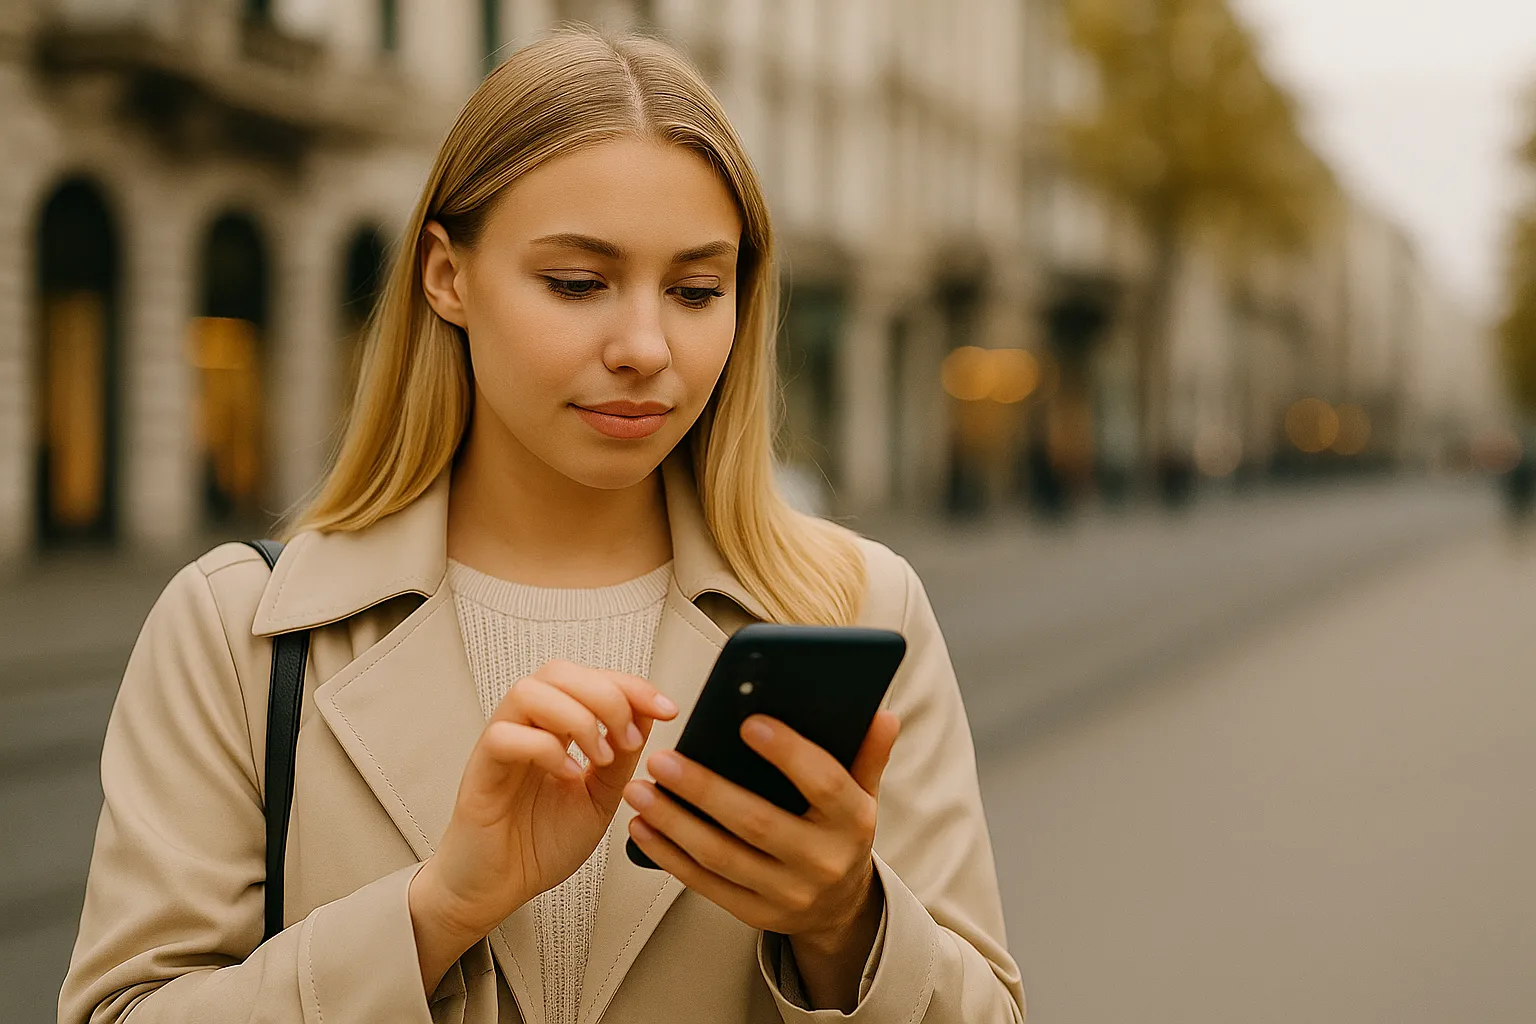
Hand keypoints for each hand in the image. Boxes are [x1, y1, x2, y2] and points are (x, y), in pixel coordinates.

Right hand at [409, 661, 677, 991]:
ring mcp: (500, 745)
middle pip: (558, 672)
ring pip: (527, 692)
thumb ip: (621, 756)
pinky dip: (545, 750)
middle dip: (606, 695)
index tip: (667, 710)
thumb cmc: (540, 843)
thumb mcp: (600, 796)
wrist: (499, 888)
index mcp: (554, 726)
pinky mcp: (480, 772)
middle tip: (628, 737)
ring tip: (599, 757)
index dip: (631, 685)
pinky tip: (569, 776)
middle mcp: (526, 727)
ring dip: (576, 717)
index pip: (589, 678)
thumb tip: (647, 713)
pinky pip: (503, 737)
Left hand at [622, 710, 900, 1007]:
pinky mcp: (756, 914)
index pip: (823, 783)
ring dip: (674, 822)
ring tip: (642, 789)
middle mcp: (823, 862)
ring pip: (722, 855)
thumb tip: (881, 714)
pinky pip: (705, 883)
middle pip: (757, 823)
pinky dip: (669, 855)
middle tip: (663, 759)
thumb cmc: (841, 832)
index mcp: (852, 822)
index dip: (788, 752)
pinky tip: (643, 827)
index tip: (747, 721)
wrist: (840, 906)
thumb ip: (867, 753)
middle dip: (705, 789)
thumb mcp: (863, 792)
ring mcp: (788, 894)